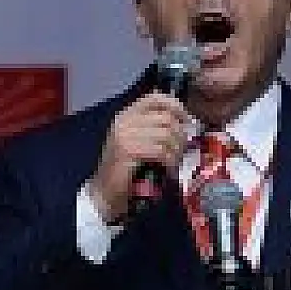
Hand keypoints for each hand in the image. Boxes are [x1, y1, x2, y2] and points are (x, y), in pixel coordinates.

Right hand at [90, 93, 191, 222]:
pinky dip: (170, 161)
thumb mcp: (138, 142)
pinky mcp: (128, 151)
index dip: (175, 106)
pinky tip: (170, 169)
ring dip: (177, 150)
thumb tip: (184, 123)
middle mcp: (125, 121)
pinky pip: (161, 151)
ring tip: (176, 161)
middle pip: (166, 118)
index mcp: (126, 115)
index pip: (155, 98)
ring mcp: (125, 135)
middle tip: (184, 149)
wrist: (104, 192)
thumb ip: (154, 129)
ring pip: (166, 134)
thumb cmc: (124, 169)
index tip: (187, 119)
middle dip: (181, 134)